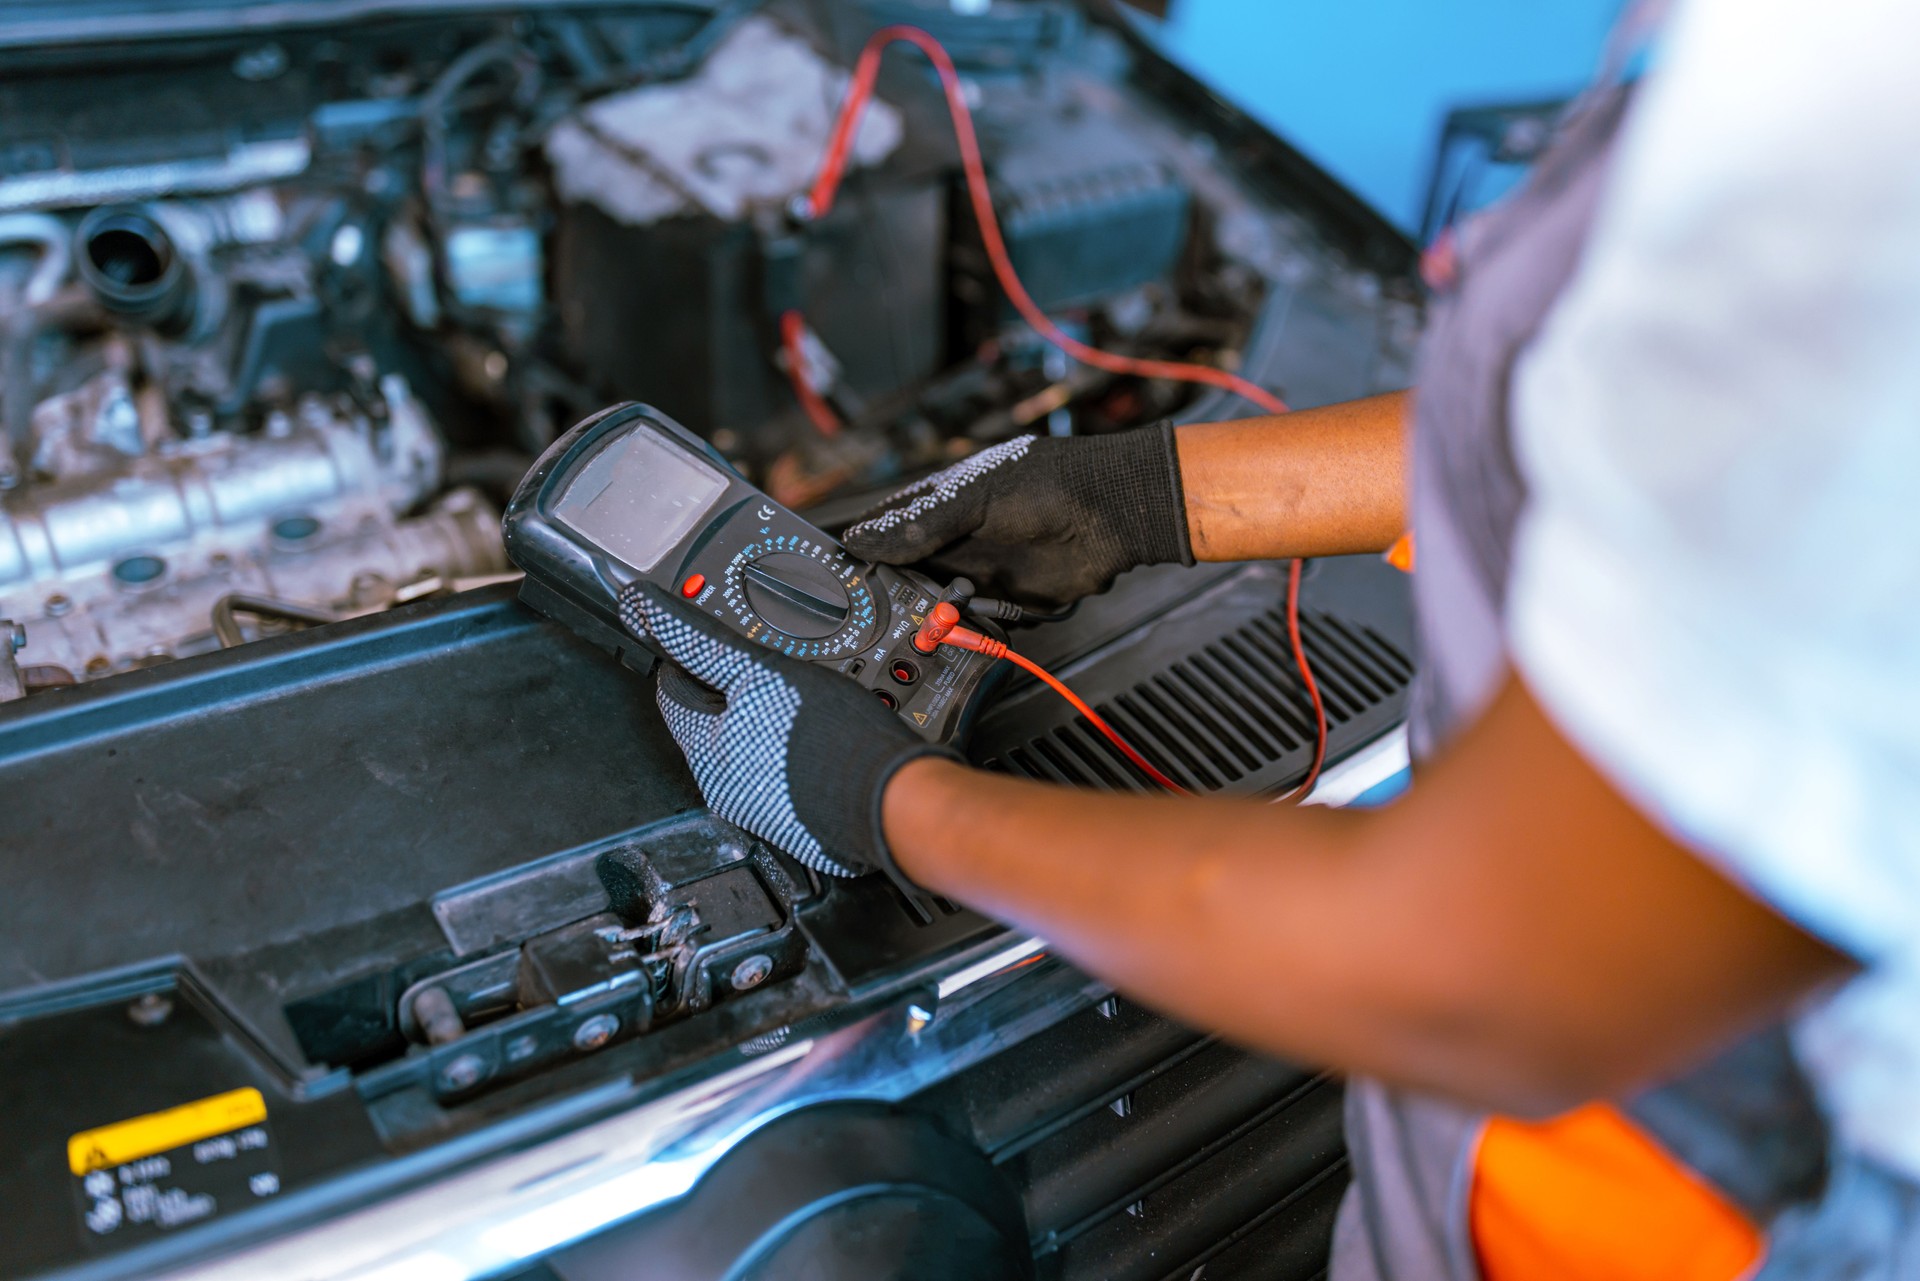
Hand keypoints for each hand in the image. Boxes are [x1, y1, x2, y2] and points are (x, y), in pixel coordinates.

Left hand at [619, 584, 953, 878]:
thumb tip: (645, 609)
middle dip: (732, 689)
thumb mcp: (761, 669)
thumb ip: (700, 640)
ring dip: (767, 718)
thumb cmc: (834, 743)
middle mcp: (724, 788)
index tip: (710, 638)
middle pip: (712, 720)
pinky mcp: (798, 822)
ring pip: (750, 746)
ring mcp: (762, 810)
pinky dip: (794, 749)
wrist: (895, 803)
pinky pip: (784, 773)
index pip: (673, 691)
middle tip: (768, 663)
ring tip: (802, 698)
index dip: (689, 654)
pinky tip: (821, 736)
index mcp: (704, 750)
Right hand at [841, 423, 1191, 609]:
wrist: (1116, 513)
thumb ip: (919, 525)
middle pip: (908, 572)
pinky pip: (976, 621)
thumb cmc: (1050, 485)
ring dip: (933, 612)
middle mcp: (958, 537)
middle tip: (879, 608)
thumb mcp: (973, 497)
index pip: (888, 526)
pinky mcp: (1010, 600)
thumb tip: (863, 540)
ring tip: (929, 616)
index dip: (862, 547)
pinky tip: (965, 625)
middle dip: (895, 590)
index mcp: (944, 502)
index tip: (836, 571)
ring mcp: (983, 569)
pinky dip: (969, 627)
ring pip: (939, 601)